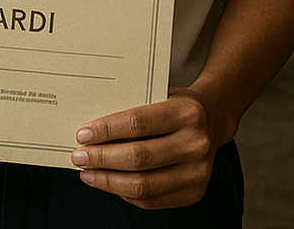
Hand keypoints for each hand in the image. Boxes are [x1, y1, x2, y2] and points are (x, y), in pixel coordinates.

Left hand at [70, 89, 219, 208]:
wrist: (214, 118)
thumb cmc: (176, 104)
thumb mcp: (159, 94)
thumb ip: (132, 108)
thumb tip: (90, 130)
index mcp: (187, 113)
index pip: (138, 123)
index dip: (107, 130)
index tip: (83, 134)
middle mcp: (196, 144)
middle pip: (138, 158)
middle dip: (102, 158)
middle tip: (79, 156)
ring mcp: (198, 173)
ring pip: (143, 185)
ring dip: (108, 180)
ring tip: (88, 172)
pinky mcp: (194, 193)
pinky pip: (151, 200)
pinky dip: (125, 192)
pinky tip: (109, 181)